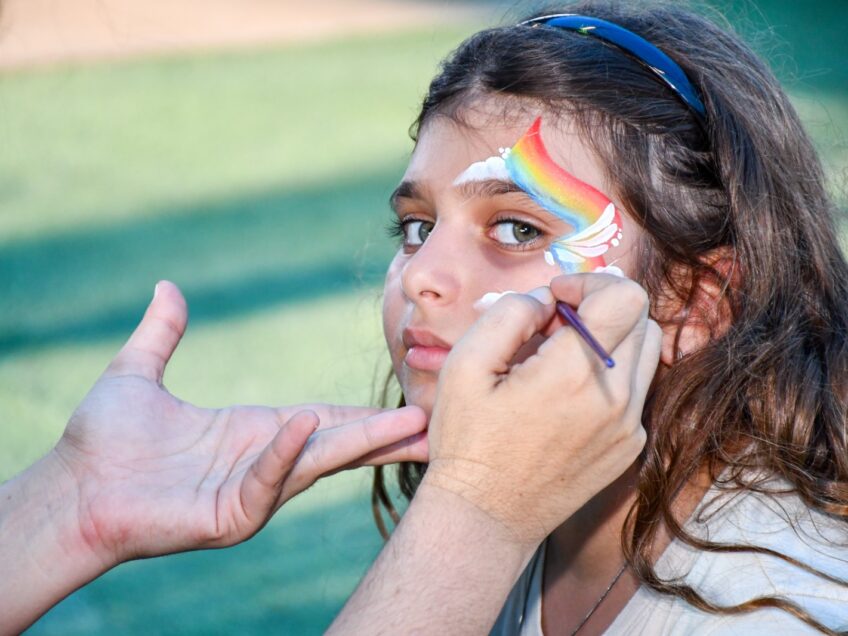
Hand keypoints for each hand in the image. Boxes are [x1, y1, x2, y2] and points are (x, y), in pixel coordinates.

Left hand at [48, 281, 427, 567]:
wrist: (72, 489)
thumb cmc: (102, 440)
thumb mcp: (138, 373)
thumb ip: (161, 333)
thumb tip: (168, 286)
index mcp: (253, 431)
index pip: (322, 419)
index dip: (363, 415)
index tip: (407, 407)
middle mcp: (262, 461)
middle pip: (335, 443)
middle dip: (384, 433)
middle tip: (433, 421)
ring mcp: (251, 490)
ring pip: (316, 462)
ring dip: (362, 445)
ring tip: (411, 428)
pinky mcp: (231, 516)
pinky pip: (266, 481)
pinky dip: (287, 454)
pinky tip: (306, 425)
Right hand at [423, 274, 660, 544]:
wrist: (486, 516)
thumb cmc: (468, 441)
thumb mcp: (464, 365)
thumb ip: (508, 314)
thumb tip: (546, 299)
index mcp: (574, 374)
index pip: (624, 296)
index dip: (588, 282)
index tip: (555, 297)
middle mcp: (615, 400)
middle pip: (640, 318)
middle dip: (599, 307)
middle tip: (554, 326)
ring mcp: (629, 427)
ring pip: (646, 352)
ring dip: (611, 338)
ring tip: (562, 357)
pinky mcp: (629, 447)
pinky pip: (637, 390)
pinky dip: (611, 375)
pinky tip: (568, 393)